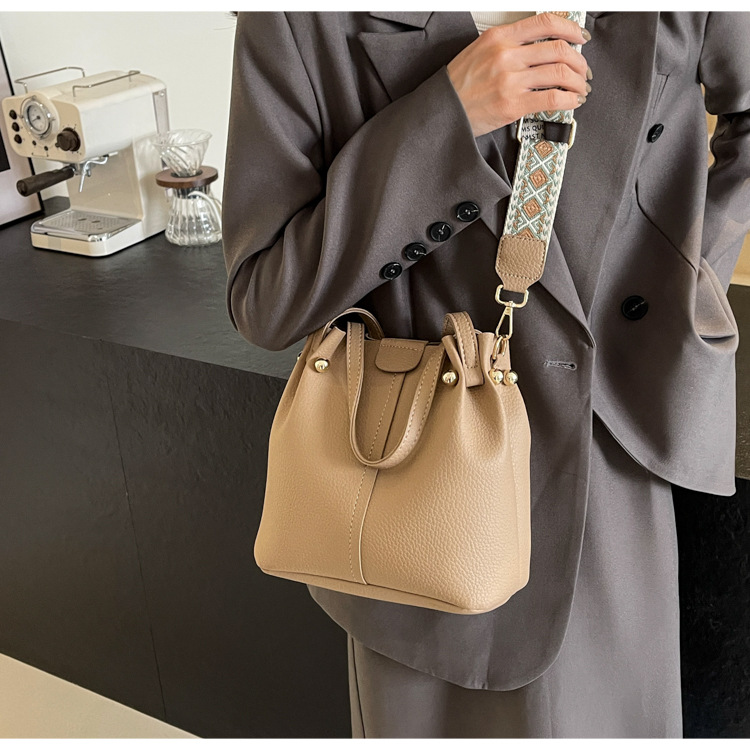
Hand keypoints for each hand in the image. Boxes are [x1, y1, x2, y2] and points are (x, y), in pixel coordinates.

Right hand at [447, 12, 591, 137]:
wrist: (442, 111)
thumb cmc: (459, 86)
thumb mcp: (480, 52)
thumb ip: (509, 46)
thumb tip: (541, 50)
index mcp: (499, 37)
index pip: (545, 23)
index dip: (570, 28)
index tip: (580, 37)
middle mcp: (506, 55)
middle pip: (559, 49)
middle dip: (579, 61)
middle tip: (583, 70)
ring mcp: (510, 80)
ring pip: (560, 73)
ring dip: (577, 82)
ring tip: (580, 88)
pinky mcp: (512, 105)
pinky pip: (552, 98)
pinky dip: (569, 99)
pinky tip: (572, 102)